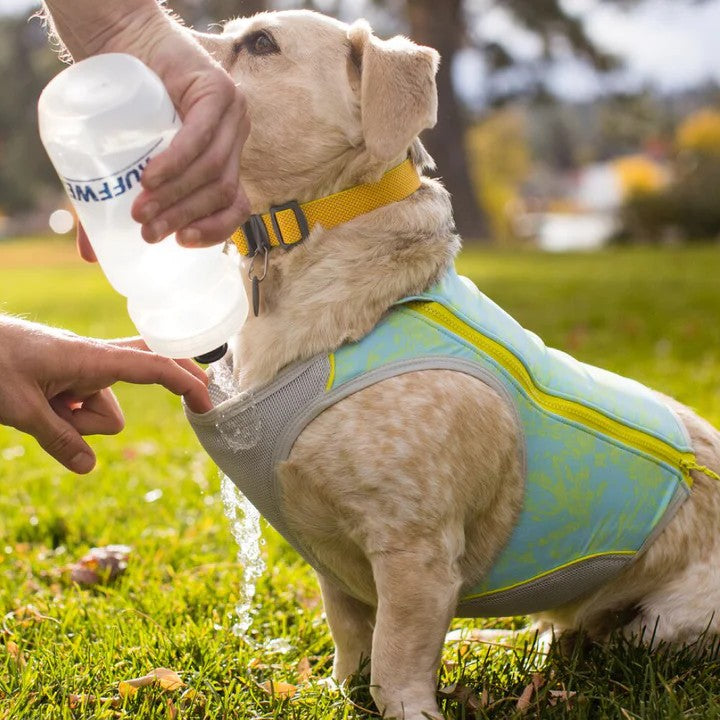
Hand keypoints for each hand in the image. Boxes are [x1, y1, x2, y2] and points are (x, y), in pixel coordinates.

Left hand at [0, 317, 211, 473]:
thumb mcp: (20, 408)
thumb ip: (58, 440)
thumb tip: (88, 468)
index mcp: (91, 358)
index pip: (151, 366)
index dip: (183, 383)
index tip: (206, 402)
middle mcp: (94, 361)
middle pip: (150, 368)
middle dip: (174, 381)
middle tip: (200, 398)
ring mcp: (83, 370)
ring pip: (104, 413)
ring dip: (80, 423)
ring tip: (38, 411)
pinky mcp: (70, 380)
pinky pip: (85, 411)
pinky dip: (69, 419)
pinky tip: (41, 408)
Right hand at [123, 15, 250, 246]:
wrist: (120, 42)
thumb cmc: (125, 107)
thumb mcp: (127, 160)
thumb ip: (117, 203)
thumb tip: (92, 256)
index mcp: (226, 161)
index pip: (237, 207)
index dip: (215, 231)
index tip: (182, 244)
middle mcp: (235, 141)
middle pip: (222, 192)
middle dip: (185, 217)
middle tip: (148, 232)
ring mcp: (232, 115)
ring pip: (214, 170)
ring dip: (178, 195)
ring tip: (142, 208)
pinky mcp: (217, 92)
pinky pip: (201, 136)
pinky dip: (177, 161)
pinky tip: (152, 177)